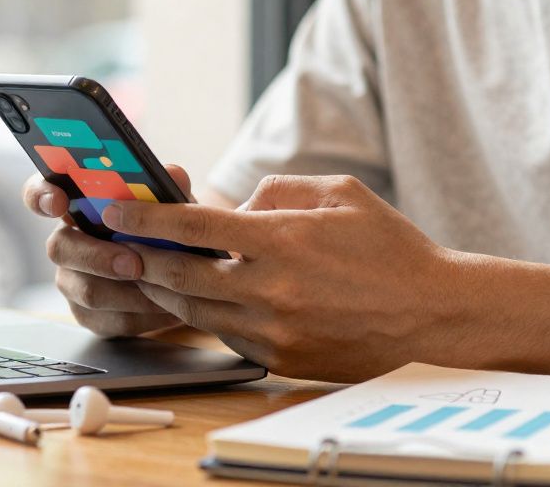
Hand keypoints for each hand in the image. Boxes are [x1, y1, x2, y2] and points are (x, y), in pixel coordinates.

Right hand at [22, 167, 190, 336]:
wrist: (182, 271)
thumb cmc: (165, 227)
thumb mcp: (172, 202)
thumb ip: (168, 186)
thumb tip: (173, 175)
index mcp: (77, 206)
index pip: (40, 193)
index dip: (41, 196)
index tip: (58, 202)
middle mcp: (68, 241)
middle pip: (59, 247)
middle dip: (97, 256)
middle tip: (133, 263)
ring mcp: (73, 279)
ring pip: (85, 290)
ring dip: (126, 292)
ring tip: (161, 289)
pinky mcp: (89, 314)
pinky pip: (106, 320)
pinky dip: (140, 316)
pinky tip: (166, 309)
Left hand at [101, 175, 461, 380]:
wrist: (435, 315)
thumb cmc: (390, 248)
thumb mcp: (339, 193)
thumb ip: (278, 190)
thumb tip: (237, 208)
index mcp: (282, 240)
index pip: (194, 228)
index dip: (146, 218)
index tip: (115, 211)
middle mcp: (272, 289)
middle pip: (181, 276)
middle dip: (143, 259)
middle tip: (120, 245)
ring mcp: (275, 330)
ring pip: (198, 311)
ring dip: (169, 291)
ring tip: (152, 271)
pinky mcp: (283, 360)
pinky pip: (228, 336)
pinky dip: (210, 316)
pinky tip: (206, 300)